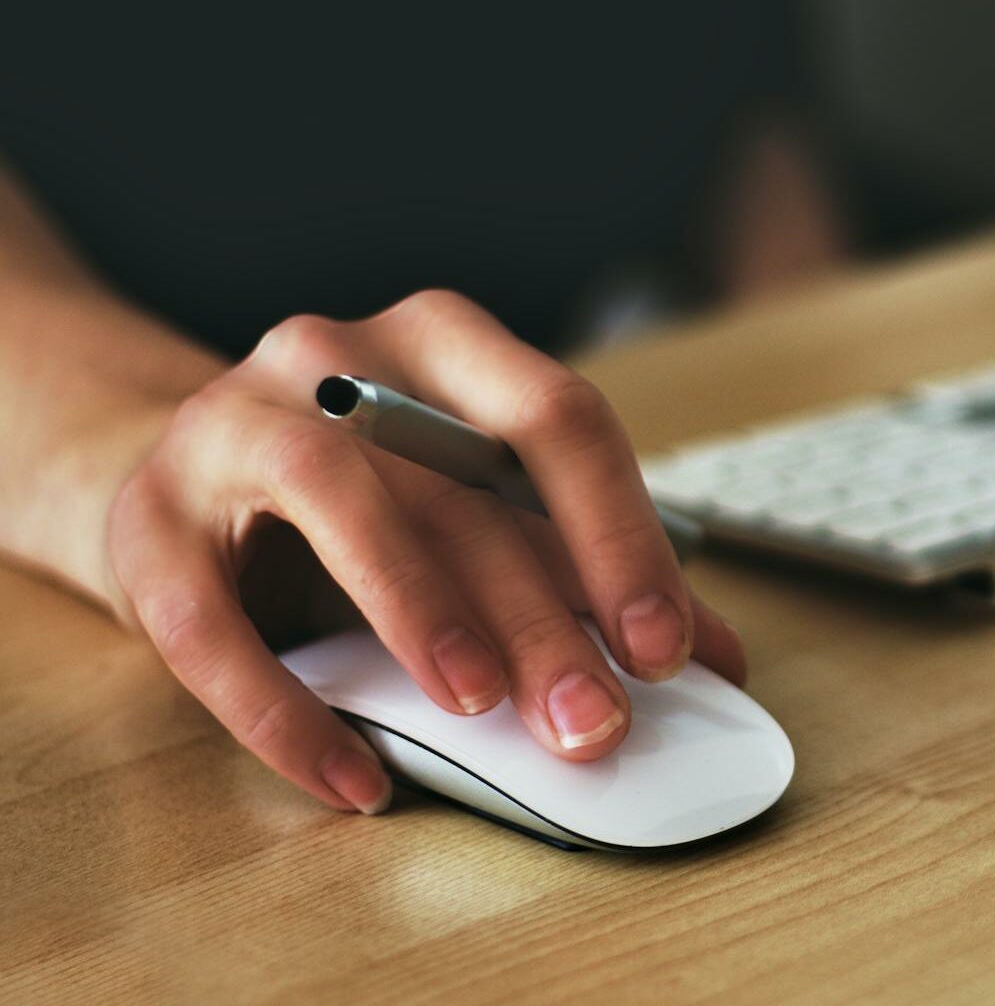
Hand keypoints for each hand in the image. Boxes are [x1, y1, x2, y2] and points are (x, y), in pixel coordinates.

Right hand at [105, 289, 745, 813]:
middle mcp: (338, 357)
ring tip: (480, 708)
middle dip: (541, 613)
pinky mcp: (146, 521)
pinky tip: (355, 780)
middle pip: (459, 481)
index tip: (667, 647)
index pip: (557, 418)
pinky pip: (209, 622)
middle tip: (594, 721)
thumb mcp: (480, 512)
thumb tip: (717, 658)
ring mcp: (230, 424)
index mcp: (446, 345)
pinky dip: (286, 711)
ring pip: (336, 498)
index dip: (620, 535)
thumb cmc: (367, 499)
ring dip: (420, 608)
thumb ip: (587, 571)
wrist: (185, 481)